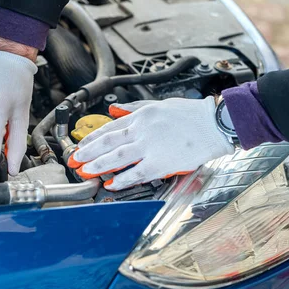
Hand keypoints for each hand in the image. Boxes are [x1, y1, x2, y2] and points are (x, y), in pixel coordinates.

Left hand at [68, 97, 234, 190]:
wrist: (214, 124)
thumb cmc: (189, 115)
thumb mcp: (158, 105)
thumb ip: (133, 109)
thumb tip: (112, 111)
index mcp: (141, 116)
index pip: (109, 129)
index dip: (91, 139)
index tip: (80, 147)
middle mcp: (142, 130)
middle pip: (107, 143)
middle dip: (87, 153)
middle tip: (74, 161)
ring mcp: (151, 147)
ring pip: (117, 157)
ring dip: (97, 166)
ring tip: (84, 172)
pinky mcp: (162, 163)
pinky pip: (137, 173)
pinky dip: (122, 179)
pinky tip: (110, 184)